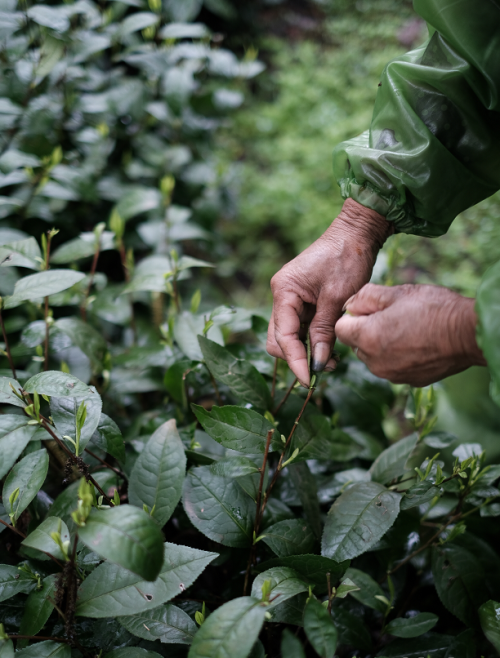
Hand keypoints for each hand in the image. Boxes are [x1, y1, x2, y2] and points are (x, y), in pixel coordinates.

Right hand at [267, 199, 392, 386]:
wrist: (356, 233)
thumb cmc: (347, 258)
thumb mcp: (337, 297)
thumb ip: (324, 331)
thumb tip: (319, 364)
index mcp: (284, 291)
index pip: (283, 336)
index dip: (295, 361)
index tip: (311, 380)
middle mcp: (282, 296)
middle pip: (279, 339)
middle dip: (298, 358)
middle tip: (326, 369)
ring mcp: (291, 299)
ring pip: (290, 336)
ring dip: (307, 351)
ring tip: (334, 359)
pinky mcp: (303, 301)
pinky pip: (302, 328)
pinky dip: (314, 340)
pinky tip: (332, 346)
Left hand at [335, 283, 486, 386]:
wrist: (468, 333)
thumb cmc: (433, 308)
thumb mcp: (396, 292)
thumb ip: (364, 297)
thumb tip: (350, 305)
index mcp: (367, 337)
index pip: (340, 328)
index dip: (353, 316)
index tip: (372, 309)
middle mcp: (374, 362)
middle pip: (355, 344)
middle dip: (366, 331)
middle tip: (392, 317)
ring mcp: (391, 374)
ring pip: (373, 357)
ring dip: (381, 344)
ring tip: (407, 329)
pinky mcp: (407, 381)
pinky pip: (391, 367)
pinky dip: (397, 356)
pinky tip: (416, 343)